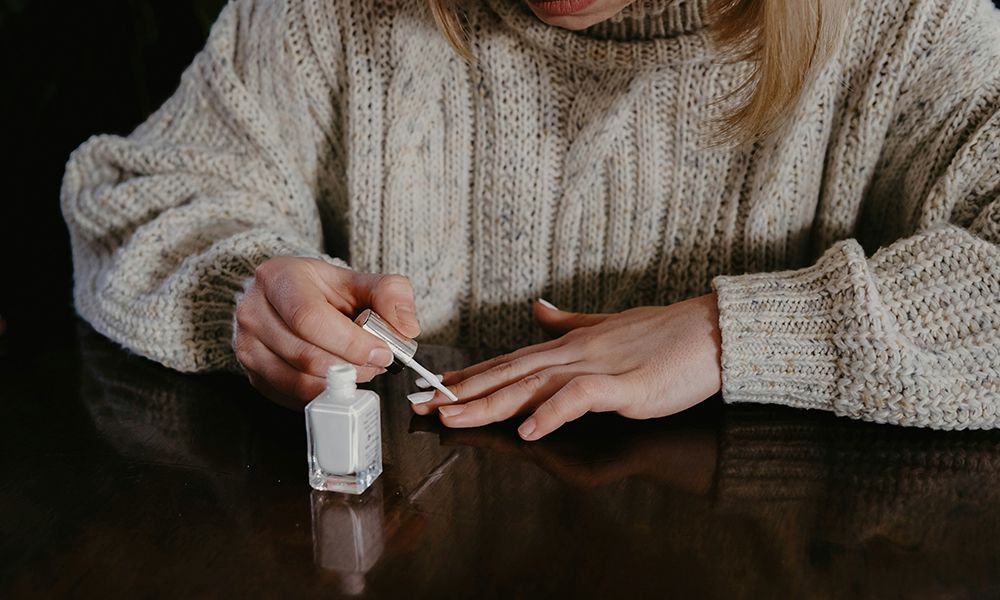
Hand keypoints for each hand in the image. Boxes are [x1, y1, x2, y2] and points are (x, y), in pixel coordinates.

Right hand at [233, 256, 420, 407]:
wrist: (289, 298)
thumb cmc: (324, 291)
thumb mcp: (360, 280)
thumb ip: (391, 294)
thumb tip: (406, 328)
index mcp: (278, 278)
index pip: (310, 319)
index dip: (351, 343)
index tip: (382, 352)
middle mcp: (254, 311)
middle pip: (305, 355)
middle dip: (351, 367)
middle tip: (378, 364)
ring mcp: (247, 345)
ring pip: (298, 381)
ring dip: (340, 385)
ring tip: (361, 370)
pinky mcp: (253, 374)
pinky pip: (292, 397)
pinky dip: (324, 394)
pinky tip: (340, 379)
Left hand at [412, 294, 722, 440]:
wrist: (711, 331)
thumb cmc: (664, 334)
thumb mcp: (608, 327)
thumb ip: (570, 323)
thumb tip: (539, 310)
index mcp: (569, 345)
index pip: (509, 362)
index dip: (470, 376)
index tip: (434, 388)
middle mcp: (573, 353)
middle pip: (508, 374)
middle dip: (462, 392)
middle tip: (421, 405)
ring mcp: (597, 367)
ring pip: (531, 385)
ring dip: (490, 402)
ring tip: (453, 415)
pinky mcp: (623, 385)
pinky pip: (578, 398)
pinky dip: (550, 413)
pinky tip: (527, 429)